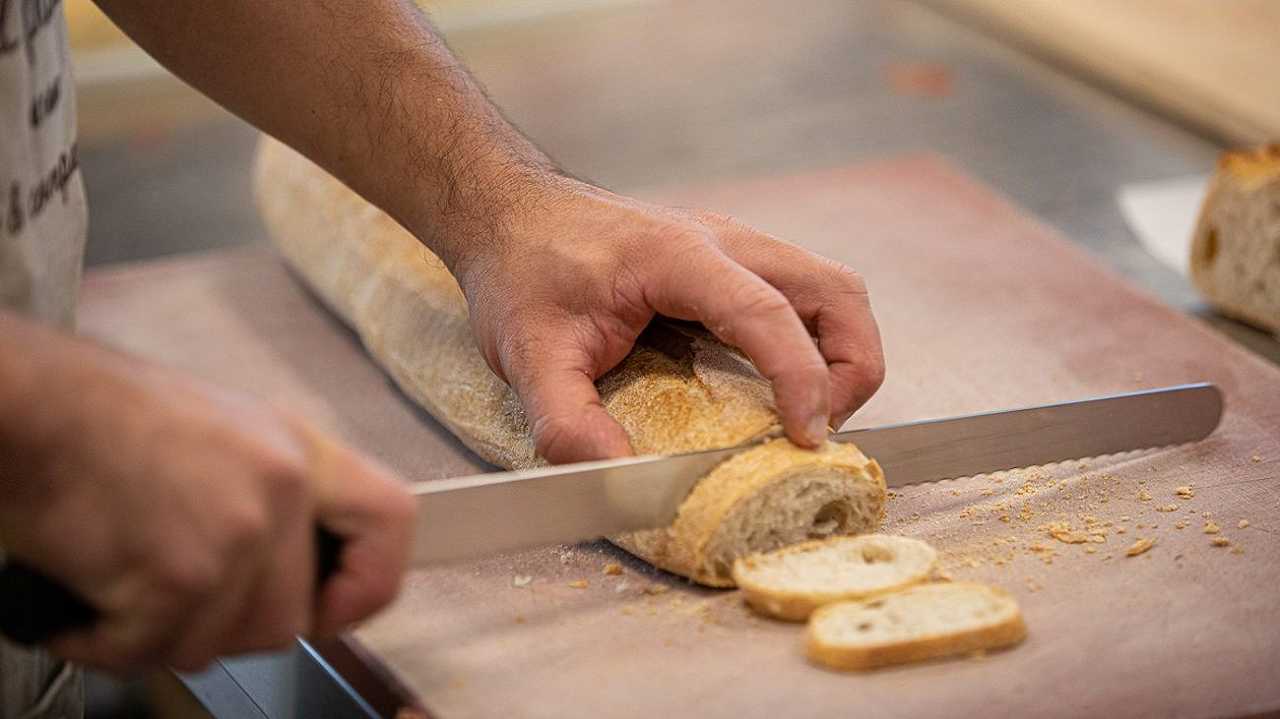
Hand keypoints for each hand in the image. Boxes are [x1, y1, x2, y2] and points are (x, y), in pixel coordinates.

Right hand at [0, 321, 413, 672]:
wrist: (32, 409)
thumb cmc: (108, 417)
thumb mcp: (230, 433)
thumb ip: (281, 497)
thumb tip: (301, 566)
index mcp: (301, 452)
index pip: (393, 523)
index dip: (369, 582)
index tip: (336, 604)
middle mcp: (281, 491)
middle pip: (290, 620)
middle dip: (228, 626)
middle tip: (177, 597)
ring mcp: (233, 535)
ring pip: (222, 645)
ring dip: (161, 635)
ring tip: (123, 585)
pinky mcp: (176, 575)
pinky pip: (151, 651)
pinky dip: (106, 642)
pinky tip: (87, 596)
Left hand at [453, 177, 884, 463]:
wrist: (510, 214)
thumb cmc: (521, 271)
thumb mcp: (527, 353)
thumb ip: (566, 419)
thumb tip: (618, 480)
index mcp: (677, 256)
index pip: (766, 311)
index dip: (801, 377)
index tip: (806, 438)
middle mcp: (723, 242)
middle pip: (835, 291)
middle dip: (851, 367)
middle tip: (818, 432)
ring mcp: (735, 248)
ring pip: (832, 291)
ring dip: (843, 355)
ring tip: (810, 416)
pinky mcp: (733, 264)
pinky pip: (804, 298)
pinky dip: (816, 344)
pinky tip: (779, 388)